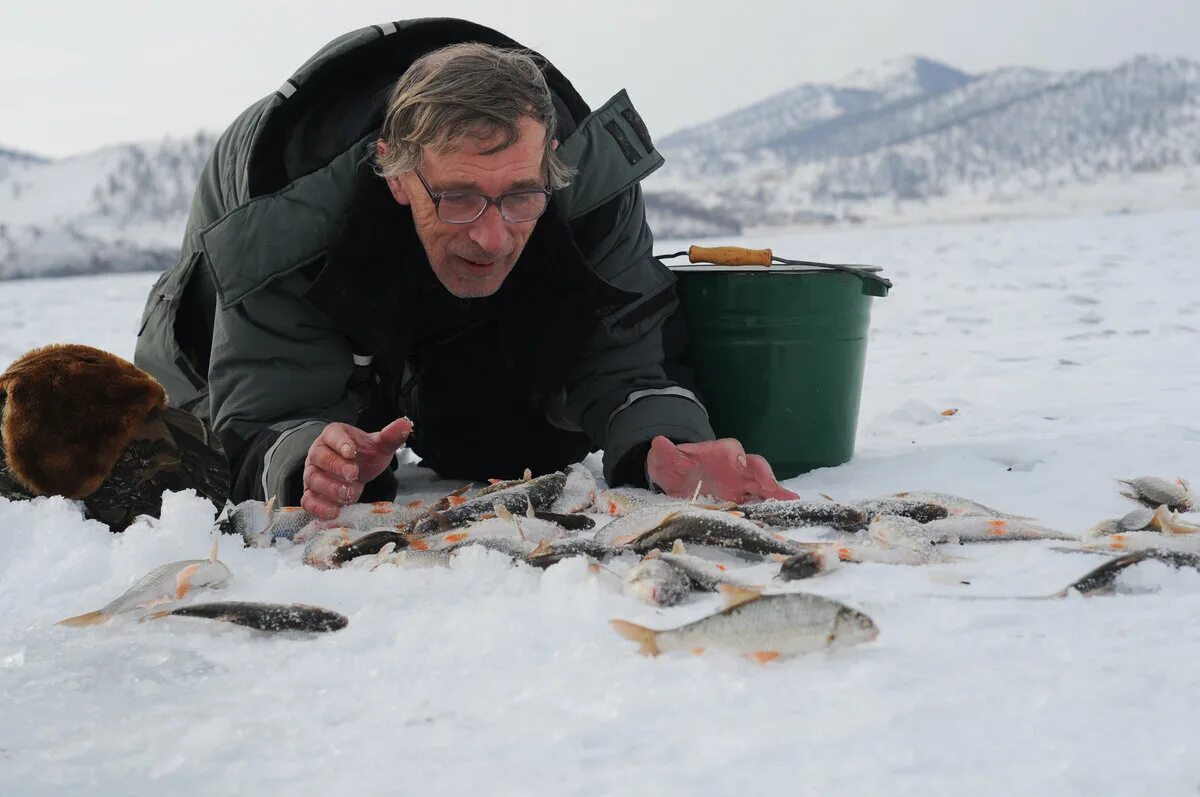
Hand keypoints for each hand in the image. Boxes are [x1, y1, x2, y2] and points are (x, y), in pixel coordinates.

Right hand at [301, 417, 412, 519]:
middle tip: (354, 476)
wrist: (356, 471)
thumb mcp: (379, 446)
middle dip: (337, 468)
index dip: (341, 444)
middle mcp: (318, 453)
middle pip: (319, 458)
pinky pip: (308, 501)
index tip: (352, 453)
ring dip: (331, 489)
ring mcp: (312, 474)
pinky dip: (319, 508)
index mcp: (333, 436)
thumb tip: (406, 424)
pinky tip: (336, 512)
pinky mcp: (311, 493)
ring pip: (313, 480)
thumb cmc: (364, 455)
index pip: (332, 436)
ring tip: (349, 494)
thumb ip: (390, 436)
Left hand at [645, 435, 798, 503]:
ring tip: (790, 504)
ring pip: (764, 484)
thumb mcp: (666, 460)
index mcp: (718, 452)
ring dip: (776, 493)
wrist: (679, 479)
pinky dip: (773, 506)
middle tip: (771, 488)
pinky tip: (787, 513)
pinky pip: (761, 501)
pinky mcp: (744, 498)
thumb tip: (658, 442)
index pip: (732, 449)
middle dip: (765, 475)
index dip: (737, 456)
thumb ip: (664, 453)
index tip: (739, 464)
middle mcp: (735, 466)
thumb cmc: (675, 466)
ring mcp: (742, 483)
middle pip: (755, 465)